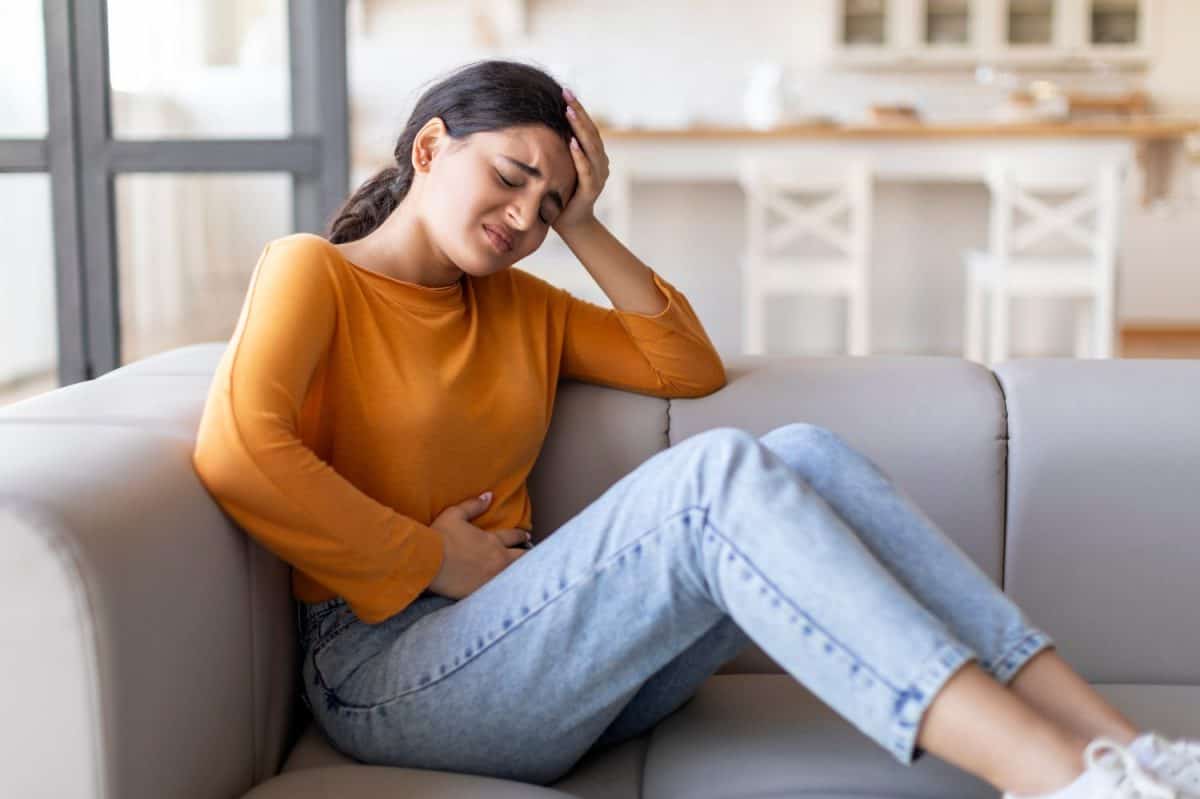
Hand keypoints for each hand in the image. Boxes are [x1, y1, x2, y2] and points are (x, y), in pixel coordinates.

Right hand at [425, 491, 530, 599]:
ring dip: (522, 573)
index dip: (521, 535)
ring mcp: (492, 579)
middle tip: (532, 556)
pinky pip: (502, 593)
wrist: (428, 562)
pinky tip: (510, 592)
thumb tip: (488, 496)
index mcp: (493, 541)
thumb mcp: (455, 515)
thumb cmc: (439, 537)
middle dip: (528, 555)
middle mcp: (497, 560)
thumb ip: (473, 506)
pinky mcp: (483, 593)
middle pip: (522, 558)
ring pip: (516, 576)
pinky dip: (508, 590)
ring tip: (527, 574)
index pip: (514, 536)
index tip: (526, 536)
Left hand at [553, 87, 609, 232]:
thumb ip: (556, 149)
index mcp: (592, 155)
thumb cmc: (560, 194)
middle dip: (578, 111)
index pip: (586, 127)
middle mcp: (599, 162)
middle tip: (567, 93)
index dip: (577, 109)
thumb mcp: (557, 166)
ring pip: (591, 147)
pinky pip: (587, 170)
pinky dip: (580, 156)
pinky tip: (572, 142)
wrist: (570, 224)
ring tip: (569, 111)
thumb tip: (536, 123)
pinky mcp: (591, 190)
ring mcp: (598, 175)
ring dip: (580, 128)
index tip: (565, 91)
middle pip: (591, 132)